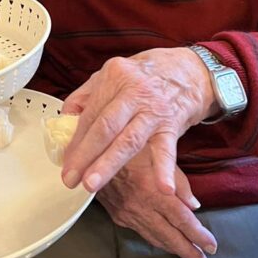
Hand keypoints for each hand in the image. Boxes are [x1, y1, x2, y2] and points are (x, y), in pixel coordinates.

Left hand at [61, 48, 217, 194]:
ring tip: (92, 184)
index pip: (90, 113)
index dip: (75, 140)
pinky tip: (163, 188)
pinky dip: (165, 169)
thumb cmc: (149, 74)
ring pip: (128, 140)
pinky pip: (166, 149)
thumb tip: (65, 119)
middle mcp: (133, 91)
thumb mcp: (115, 72)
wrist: (191, 70)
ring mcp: (154, 109)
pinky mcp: (172, 124)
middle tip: (71, 178)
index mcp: (114, 76)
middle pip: (104, 127)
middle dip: (85, 155)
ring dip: (108, 164)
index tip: (66, 162)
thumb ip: (88, 94)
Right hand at [98, 150, 216, 257]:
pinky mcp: (117, 215)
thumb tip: (194, 205)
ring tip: (188, 257)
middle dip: (189, 252)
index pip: (183, 220)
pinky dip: (155, 240)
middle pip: (170, 237)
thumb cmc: (131, 146)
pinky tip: (163, 242)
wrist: (93, 152)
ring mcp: (128, 214)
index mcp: (155, 192)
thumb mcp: (159, 154)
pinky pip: (140, 232)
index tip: (212, 246)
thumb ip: (178, 181)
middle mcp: (142, 208)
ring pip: (155, 238)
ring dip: (173, 250)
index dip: (199, 235)